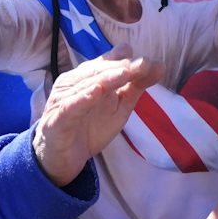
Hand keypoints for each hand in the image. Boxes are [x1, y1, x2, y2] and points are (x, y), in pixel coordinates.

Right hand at [31, 44, 164, 186]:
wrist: (62, 158)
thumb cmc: (90, 127)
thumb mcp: (119, 107)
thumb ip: (136, 86)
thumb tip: (159, 65)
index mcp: (88, 77)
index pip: (109, 63)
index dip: (127, 60)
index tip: (149, 62)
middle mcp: (74, 83)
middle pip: (99, 71)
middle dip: (122, 66)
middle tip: (143, 65)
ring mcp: (64, 99)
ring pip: (86, 85)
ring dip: (106, 78)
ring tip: (126, 72)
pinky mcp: (58, 118)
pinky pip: (71, 107)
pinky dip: (83, 98)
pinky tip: (96, 91)